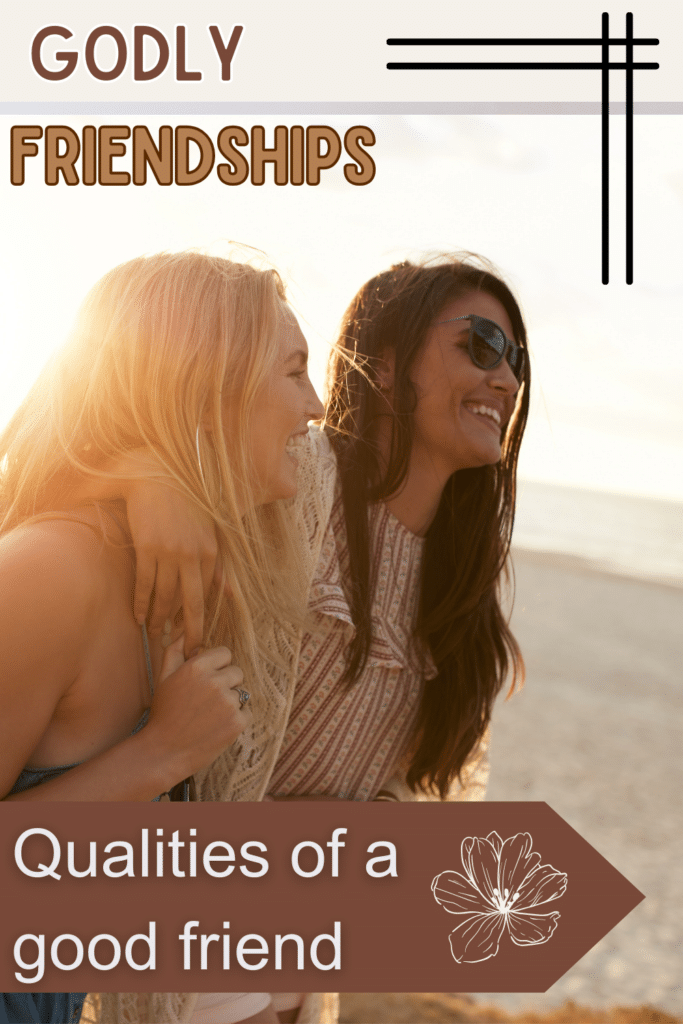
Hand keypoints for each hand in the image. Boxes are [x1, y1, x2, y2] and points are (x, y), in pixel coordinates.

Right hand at [126, 474, 219, 657]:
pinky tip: (139, 617)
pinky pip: (145, 584)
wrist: (157, 478)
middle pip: (191, 603)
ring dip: (159, 620)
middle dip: (189, 632)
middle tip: (186, 653)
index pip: (206, 594)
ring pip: (165, 596)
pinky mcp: (147, 548)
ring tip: (155, 635)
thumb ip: (217, 565)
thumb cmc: (185, 506)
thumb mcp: (208, 532)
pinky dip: (141, 603)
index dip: (200, 618)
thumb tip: (231, 594)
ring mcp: (169, 552)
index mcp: (210, 552)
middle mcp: (193, 555)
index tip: (196, 636)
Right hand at [147, 635, 250, 780]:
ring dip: (230, 702)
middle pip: (236, 672)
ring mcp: (228, 703)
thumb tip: (185, 631)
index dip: (217, 666)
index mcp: (197, 667)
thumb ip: (175, 651)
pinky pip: (247, 712)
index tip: (207, 680)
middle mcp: (215, 681)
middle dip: (226, 683)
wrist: (164, 752)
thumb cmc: (164, 713)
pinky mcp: (237, 723)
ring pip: (241, 693)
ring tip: (209, 716)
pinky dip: (236, 720)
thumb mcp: (164, 678)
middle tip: (207, 701)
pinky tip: (217, 726)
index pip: (225, 653)